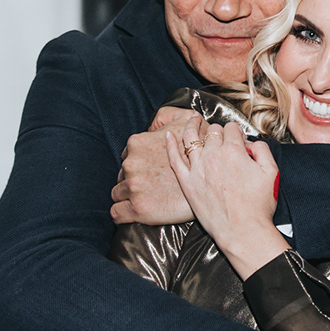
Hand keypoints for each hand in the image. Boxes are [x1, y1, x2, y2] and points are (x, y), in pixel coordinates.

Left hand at [110, 108, 202, 224]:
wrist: (213, 183)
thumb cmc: (200, 151)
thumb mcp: (184, 120)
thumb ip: (164, 116)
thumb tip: (155, 124)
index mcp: (137, 143)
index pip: (126, 157)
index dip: (139, 165)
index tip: (150, 172)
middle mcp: (131, 164)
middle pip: (121, 175)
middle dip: (133, 180)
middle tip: (151, 186)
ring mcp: (133, 187)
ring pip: (116, 193)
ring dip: (127, 196)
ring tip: (144, 199)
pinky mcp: (137, 209)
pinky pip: (116, 213)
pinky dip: (120, 214)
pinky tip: (130, 213)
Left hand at [164, 121, 288, 277]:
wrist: (243, 232)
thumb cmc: (258, 206)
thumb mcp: (272, 173)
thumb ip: (262, 150)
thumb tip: (250, 142)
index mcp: (234, 151)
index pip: (231, 129)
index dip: (236, 132)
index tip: (238, 139)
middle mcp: (213, 156)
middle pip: (212, 131)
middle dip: (218, 132)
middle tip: (222, 140)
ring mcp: (197, 169)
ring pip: (191, 138)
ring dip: (192, 125)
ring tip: (193, 119)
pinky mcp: (187, 183)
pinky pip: (174, 159)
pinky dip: (170, 146)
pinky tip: (168, 136)